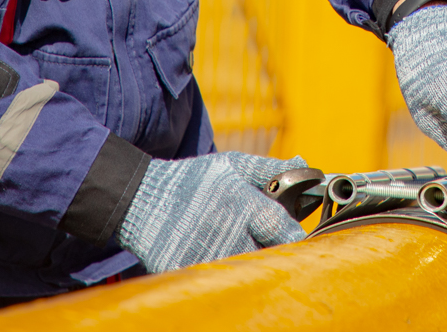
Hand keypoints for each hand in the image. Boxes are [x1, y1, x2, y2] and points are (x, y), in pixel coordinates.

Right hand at [117, 151, 307, 272]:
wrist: (142, 199)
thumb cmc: (193, 180)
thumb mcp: (232, 165)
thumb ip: (269, 169)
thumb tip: (304, 164)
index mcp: (243, 206)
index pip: (285, 231)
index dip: (295, 236)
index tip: (296, 238)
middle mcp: (229, 234)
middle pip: (269, 256)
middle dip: (273, 251)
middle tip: (266, 243)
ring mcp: (209, 257)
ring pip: (246, 271)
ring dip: (250, 263)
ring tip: (240, 248)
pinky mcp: (191, 273)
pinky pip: (219, 280)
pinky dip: (224, 274)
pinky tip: (219, 258)